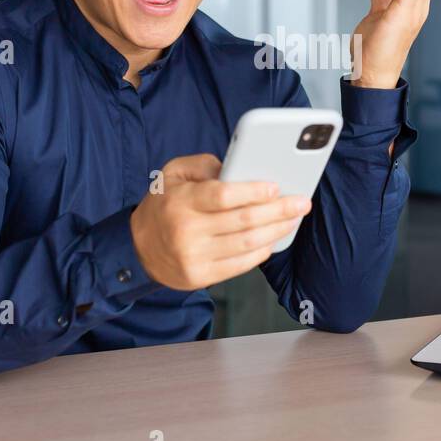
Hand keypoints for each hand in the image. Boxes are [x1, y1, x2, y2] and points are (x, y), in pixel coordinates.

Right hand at [129, 153, 311, 290]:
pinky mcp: (201, 276)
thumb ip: (204, 164)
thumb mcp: (173, 173)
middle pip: (243, 221)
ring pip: (247, 244)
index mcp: (181, 201)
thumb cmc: (164, 205)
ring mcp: (194, 257)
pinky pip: (241, 265)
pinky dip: (262, 252)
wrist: (139, 248)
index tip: (276, 187)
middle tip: (301, 202)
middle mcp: (187, 231)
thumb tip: (239, 167)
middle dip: (278, 210)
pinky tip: (274, 239)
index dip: (253, 192)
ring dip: (277, 231)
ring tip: (293, 219)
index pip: (223, 196)